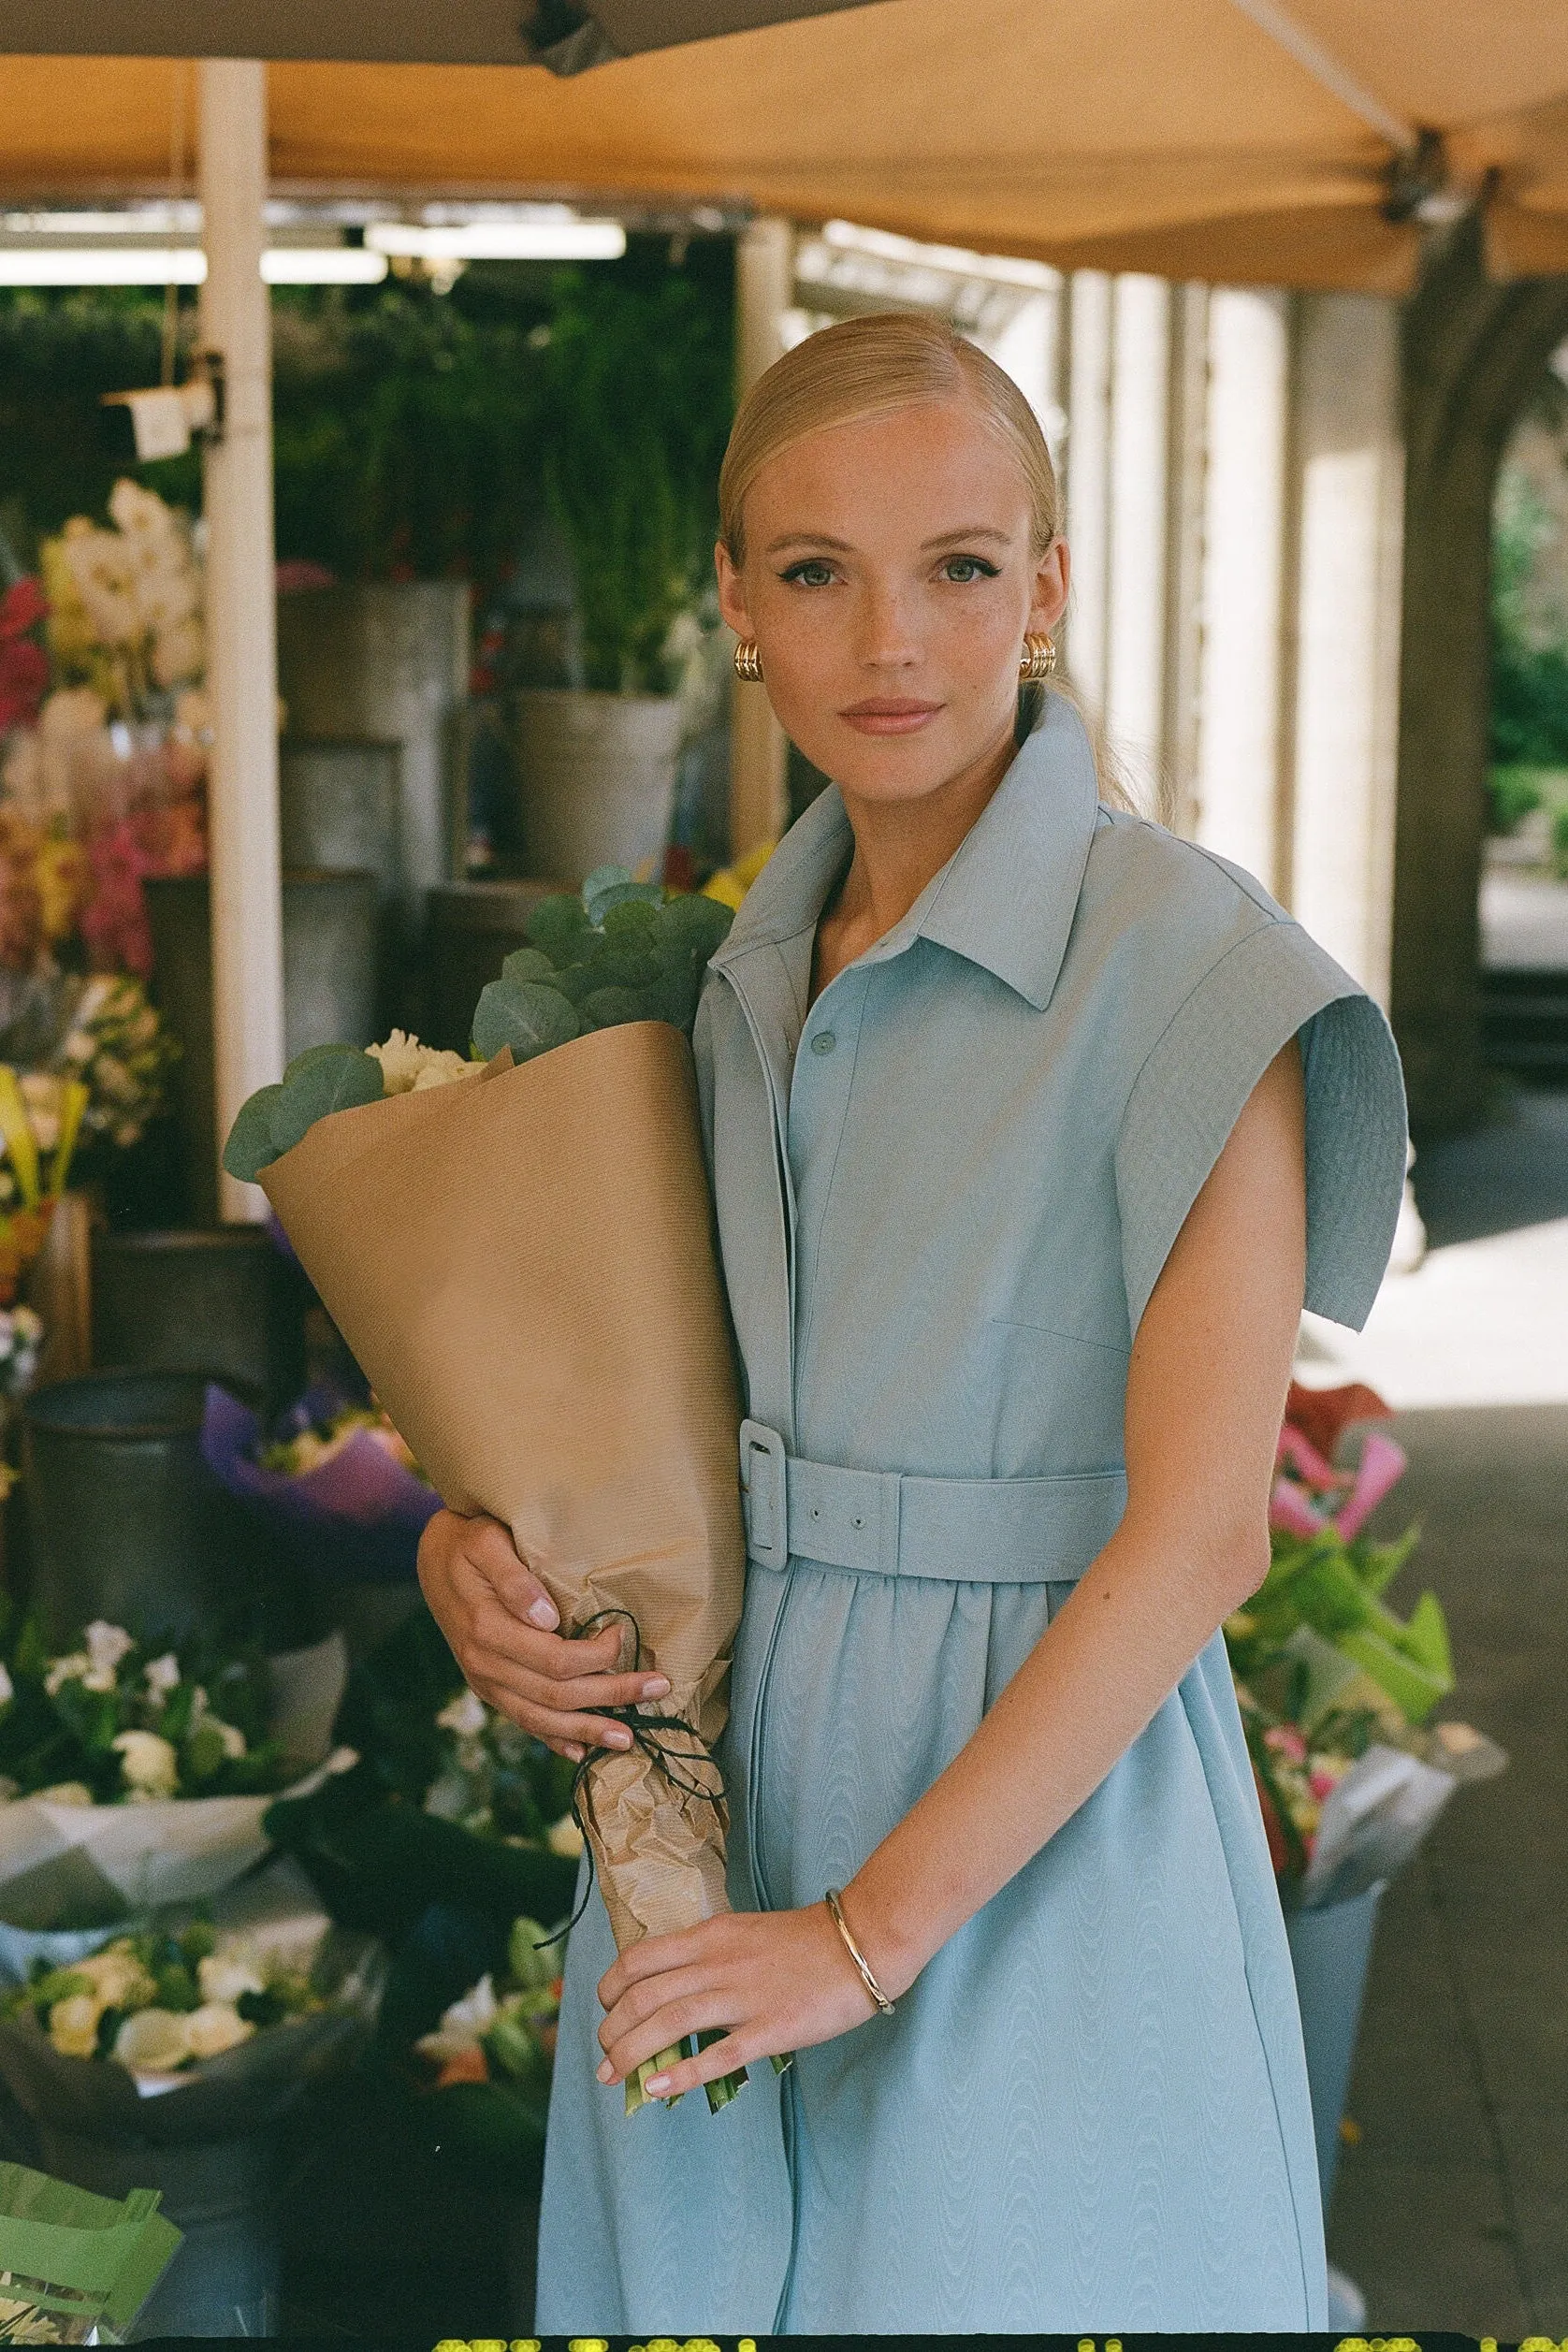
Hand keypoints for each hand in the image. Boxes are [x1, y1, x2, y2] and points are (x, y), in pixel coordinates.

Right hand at [415, 1508, 669, 1761]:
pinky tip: (581, 1752)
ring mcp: (485, 1682)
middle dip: (612, 1695)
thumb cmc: (469, 1542)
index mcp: (487, 1630)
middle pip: (557, 1695)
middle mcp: (484, 1666)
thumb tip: (547, 1619)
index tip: (624, 1634)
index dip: (596, 1656)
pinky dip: (554, 1740)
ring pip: (541, 1719)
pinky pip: (522, 1721)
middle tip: (658, 1688)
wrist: (433, 1559)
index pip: (555, 1659)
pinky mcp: (488, 1688)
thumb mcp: (488, 1544)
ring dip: (588, 1730)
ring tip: (629, 1739)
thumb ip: (515, 1580)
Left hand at [593, 1898, 887, 2099]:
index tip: (603, 2009)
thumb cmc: (804, 1940)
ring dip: (633, 2052)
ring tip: (614, 2076)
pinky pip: (720, 2054)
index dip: (610, 1987)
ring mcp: (744, 1997)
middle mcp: (719, 1963)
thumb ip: (708, 1956)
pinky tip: (657, 2088)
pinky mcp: (772, 2029)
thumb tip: (672, 1988)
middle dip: (613, 2029)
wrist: (861, 1941)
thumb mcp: (744, 1932)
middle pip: (645, 1996)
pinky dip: (684, 2073)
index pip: (639, 1959)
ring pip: (671, 2023)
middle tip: (605, 2056)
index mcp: (710, 1936)